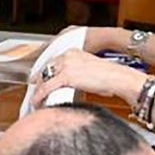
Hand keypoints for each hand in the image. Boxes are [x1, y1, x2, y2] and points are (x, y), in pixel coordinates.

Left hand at [29, 49, 143, 107]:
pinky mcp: (65, 76)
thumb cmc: (109, 77)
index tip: (39, 81)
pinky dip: (39, 96)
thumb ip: (75, 73)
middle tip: (36, 92)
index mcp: (72, 52)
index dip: (45, 74)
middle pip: (46, 69)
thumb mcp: (89, 69)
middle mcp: (67, 55)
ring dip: (38, 90)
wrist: (119, 78)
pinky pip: (46, 87)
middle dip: (39, 82)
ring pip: (44, 78)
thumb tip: (66, 84)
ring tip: (36, 99)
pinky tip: (36, 102)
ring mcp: (65, 65)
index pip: (52, 62)